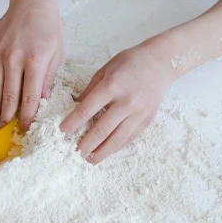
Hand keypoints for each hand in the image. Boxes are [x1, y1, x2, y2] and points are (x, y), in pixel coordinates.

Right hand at [0, 0, 63, 129]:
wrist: (32, 0)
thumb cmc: (48, 26)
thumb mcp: (57, 52)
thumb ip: (48, 78)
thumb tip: (42, 102)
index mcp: (35, 61)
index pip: (30, 97)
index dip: (28, 116)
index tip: (25, 128)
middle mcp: (14, 58)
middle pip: (9, 96)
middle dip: (7, 117)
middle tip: (5, 130)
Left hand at [60, 43, 173, 163]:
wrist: (159, 63)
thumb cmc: (129, 63)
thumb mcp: (105, 70)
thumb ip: (90, 90)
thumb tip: (74, 109)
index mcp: (111, 86)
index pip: (86, 110)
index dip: (72, 124)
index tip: (62, 133)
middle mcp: (126, 101)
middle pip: (101, 130)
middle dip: (85, 144)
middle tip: (74, 153)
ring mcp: (138, 113)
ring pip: (116, 139)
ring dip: (101, 152)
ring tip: (89, 159)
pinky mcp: (147, 120)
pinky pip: (129, 138)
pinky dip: (115, 147)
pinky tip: (105, 152)